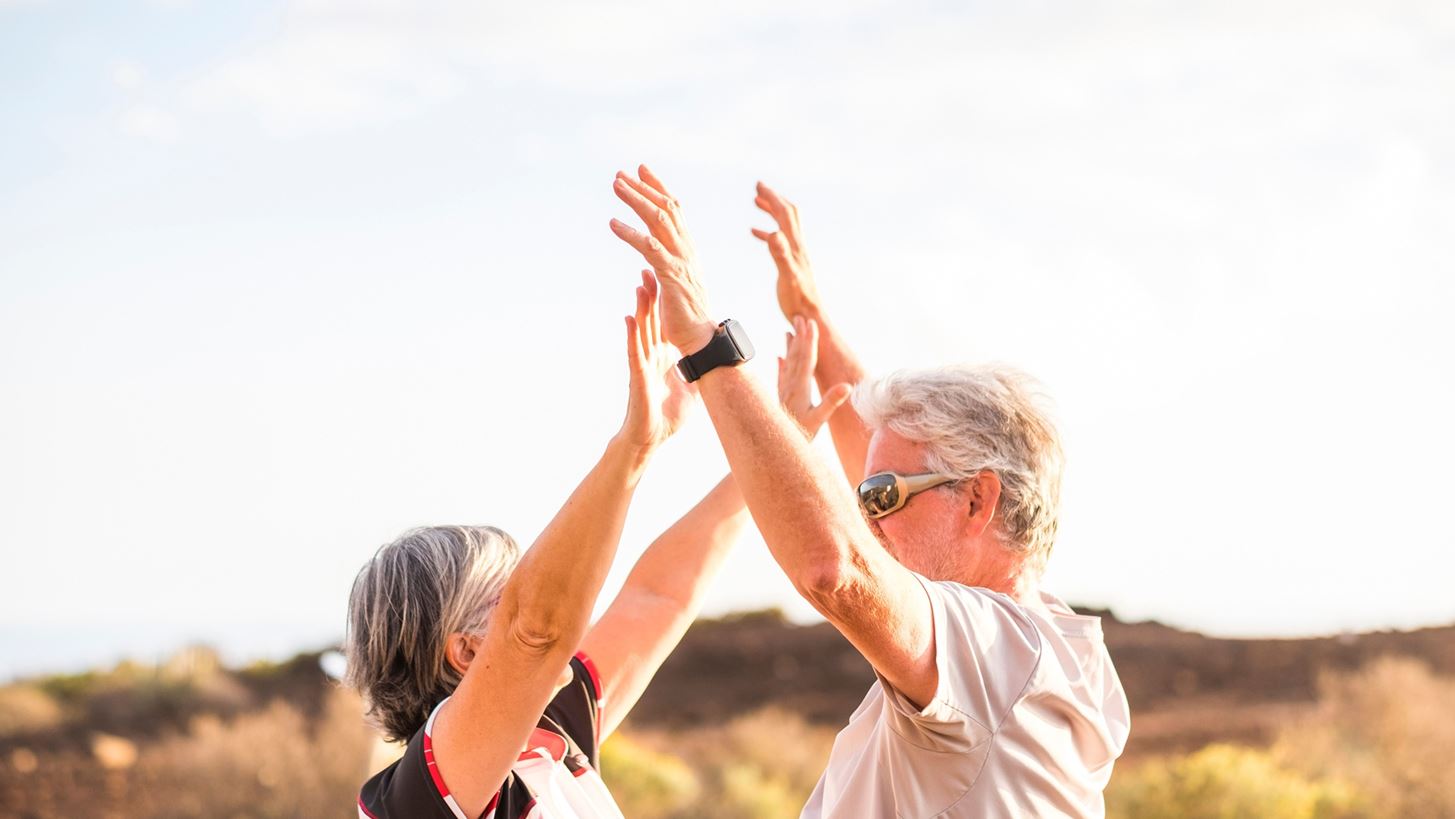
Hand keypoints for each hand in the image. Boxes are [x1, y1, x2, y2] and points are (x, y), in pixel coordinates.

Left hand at [610, 165, 716, 354]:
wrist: (701, 337)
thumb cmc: (686, 314)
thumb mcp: (675, 281)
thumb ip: (664, 264)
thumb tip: (649, 256)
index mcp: (688, 249)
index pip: (674, 210)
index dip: (657, 188)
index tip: (641, 171)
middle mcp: (687, 249)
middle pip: (666, 208)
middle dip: (643, 188)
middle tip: (621, 174)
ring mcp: (681, 260)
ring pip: (659, 221)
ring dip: (636, 201)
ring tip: (616, 186)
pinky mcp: (672, 275)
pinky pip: (650, 248)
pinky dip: (630, 233)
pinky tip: (613, 224)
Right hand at [619, 270, 696, 453]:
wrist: (650, 438)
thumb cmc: (667, 417)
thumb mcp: (691, 390)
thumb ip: (698, 372)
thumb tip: (715, 363)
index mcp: (664, 358)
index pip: (665, 324)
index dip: (666, 303)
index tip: (669, 281)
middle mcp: (652, 356)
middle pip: (651, 319)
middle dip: (652, 295)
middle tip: (650, 268)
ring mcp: (644, 365)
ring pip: (641, 330)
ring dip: (641, 308)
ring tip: (640, 284)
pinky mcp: (638, 377)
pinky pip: (634, 352)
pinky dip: (631, 335)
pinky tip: (628, 318)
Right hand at [752, 182, 821, 321]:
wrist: (808, 315)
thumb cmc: (797, 299)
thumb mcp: (787, 276)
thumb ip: (780, 254)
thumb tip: (773, 232)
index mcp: (795, 245)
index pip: (784, 214)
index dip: (772, 198)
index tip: (758, 186)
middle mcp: (797, 246)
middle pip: (787, 213)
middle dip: (774, 198)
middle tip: (758, 187)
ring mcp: (794, 254)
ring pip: (783, 225)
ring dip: (771, 210)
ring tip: (757, 202)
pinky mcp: (790, 263)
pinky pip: (778, 241)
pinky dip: (766, 232)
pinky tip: (756, 233)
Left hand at [778, 315, 851, 438]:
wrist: (777, 448)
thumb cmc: (801, 435)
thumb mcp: (818, 420)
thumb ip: (831, 402)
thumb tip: (848, 386)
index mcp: (800, 387)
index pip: (806, 358)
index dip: (810, 340)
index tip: (811, 323)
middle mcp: (790, 385)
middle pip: (795, 355)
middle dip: (799, 336)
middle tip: (799, 317)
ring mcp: (784, 391)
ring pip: (787, 364)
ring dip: (789, 347)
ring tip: (788, 331)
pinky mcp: (781, 398)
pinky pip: (781, 377)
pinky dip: (781, 365)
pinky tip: (778, 358)